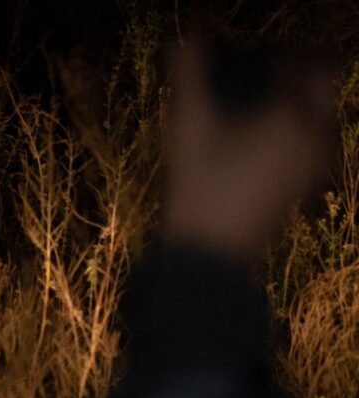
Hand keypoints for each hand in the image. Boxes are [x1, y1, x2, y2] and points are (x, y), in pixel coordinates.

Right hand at [164, 42, 335, 263]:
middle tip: (258, 73)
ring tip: (253, 104)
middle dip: (294, 73)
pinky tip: (254, 138)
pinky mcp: (302, 184)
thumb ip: (189, 75)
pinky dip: (289, 128)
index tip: (248, 55)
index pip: (306, 63)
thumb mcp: (189, 126)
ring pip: (317, 116)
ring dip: (292, 101)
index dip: (279, 52)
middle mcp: (315, 137)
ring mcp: (313, 164)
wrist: (210, 251)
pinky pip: (309, 141)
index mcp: (293, 116)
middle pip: (320, 88)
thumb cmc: (199, 186)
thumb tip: (186, 37)